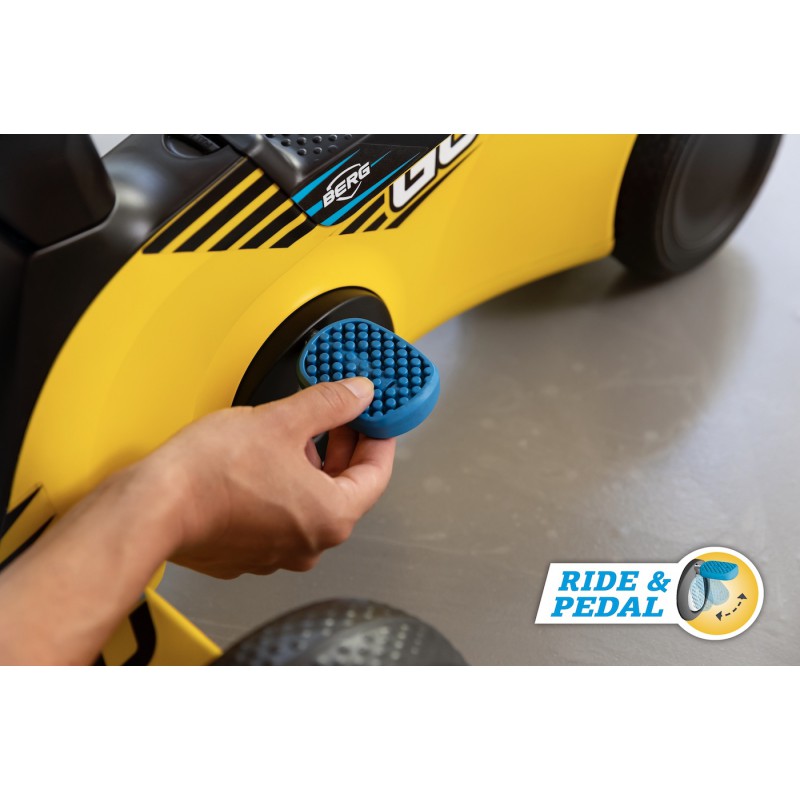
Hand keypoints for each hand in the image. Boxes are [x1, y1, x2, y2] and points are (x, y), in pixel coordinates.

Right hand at [150, 377, 395, 577]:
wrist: (152, 508)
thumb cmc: (210, 475)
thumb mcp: (282, 420)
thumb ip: (330, 404)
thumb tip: (358, 394)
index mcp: (332, 517)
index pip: (377, 473)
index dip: (379, 436)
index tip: (376, 416)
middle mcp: (310, 544)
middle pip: (345, 488)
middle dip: (343, 447)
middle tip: (338, 414)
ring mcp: (277, 552)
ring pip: (310, 500)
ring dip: (310, 465)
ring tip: (295, 431)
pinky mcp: (247, 551)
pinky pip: (279, 514)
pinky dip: (281, 486)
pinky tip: (265, 459)